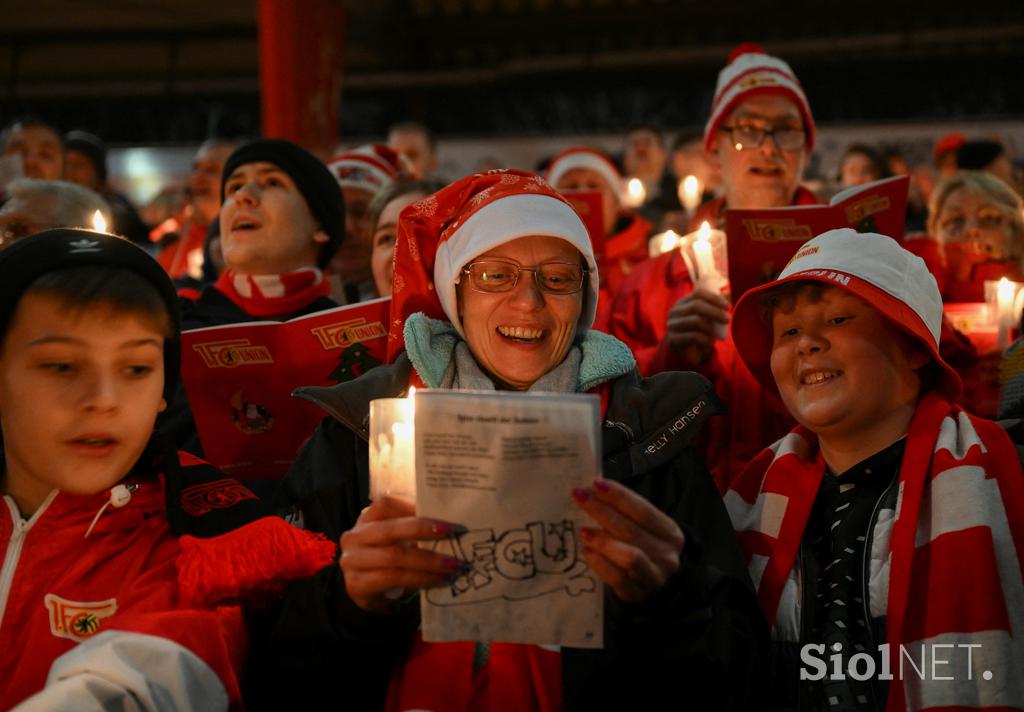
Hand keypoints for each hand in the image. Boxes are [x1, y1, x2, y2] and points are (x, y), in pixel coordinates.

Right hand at [339, 495, 464, 612]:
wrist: (367, 593)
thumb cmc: (388, 560)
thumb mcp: (397, 540)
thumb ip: (414, 527)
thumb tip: (450, 522)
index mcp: (366, 519)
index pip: (385, 504)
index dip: (412, 506)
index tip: (440, 511)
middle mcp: (355, 537)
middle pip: (390, 529)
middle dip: (423, 530)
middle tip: (452, 532)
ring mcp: (352, 560)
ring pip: (394, 556)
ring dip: (428, 560)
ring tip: (452, 564)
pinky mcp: (356, 584)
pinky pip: (393, 578)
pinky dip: (420, 578)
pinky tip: (437, 580)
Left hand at [571, 479, 684, 602]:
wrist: (656, 584)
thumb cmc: (645, 548)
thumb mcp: (643, 528)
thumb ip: (624, 511)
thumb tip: (591, 489)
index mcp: (670, 532)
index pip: (643, 510)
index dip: (619, 496)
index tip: (596, 483)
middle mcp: (667, 555)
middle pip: (631, 530)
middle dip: (602, 511)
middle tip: (579, 497)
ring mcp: (654, 577)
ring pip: (629, 556)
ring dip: (603, 541)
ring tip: (583, 530)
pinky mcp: (637, 594)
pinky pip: (617, 578)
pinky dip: (600, 564)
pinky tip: (586, 552)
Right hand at [664, 288, 729, 365]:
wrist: (688, 352)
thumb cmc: (700, 331)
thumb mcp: (708, 317)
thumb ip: (717, 305)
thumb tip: (730, 293)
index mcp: (683, 302)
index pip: (698, 294)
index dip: (714, 298)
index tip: (726, 306)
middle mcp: (674, 312)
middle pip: (696, 306)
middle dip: (715, 312)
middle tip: (727, 319)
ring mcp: (672, 325)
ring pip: (695, 321)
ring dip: (710, 328)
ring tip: (716, 335)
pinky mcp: (673, 339)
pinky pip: (694, 336)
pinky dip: (706, 340)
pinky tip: (709, 343)